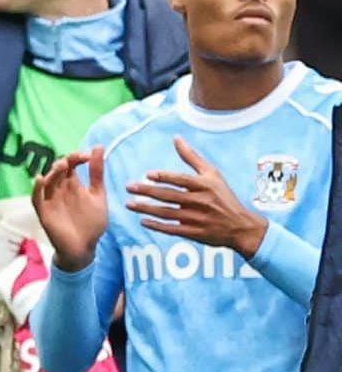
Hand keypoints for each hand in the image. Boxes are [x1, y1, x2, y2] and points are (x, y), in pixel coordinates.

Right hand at [32, 148, 107, 272]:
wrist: (85, 248)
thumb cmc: (91, 223)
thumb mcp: (98, 195)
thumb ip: (97, 173)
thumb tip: (98, 146)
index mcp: (72, 185)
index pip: (71, 165)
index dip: (77, 157)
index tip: (87, 155)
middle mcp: (59, 190)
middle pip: (58, 171)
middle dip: (65, 162)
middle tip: (74, 159)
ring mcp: (50, 200)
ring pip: (47, 181)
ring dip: (53, 172)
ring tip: (62, 165)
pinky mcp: (44, 212)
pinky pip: (37, 198)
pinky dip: (37, 189)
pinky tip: (41, 179)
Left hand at [125, 137, 268, 258]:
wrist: (241, 226)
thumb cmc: (224, 196)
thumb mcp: (212, 174)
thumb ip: (192, 157)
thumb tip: (176, 138)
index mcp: (205, 186)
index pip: (182, 180)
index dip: (165, 177)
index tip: (148, 174)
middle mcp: (201, 202)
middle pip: (170, 196)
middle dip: (147, 191)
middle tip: (129, 187)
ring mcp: (197, 219)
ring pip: (167, 213)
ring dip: (146, 209)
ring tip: (129, 204)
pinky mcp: (194, 233)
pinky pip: (172, 229)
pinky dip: (157, 226)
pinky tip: (143, 221)